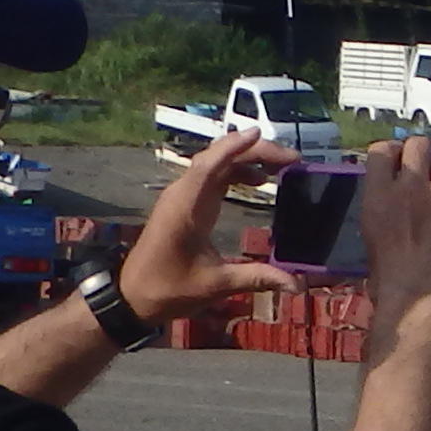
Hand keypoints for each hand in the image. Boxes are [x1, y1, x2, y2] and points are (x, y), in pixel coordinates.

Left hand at [115, 128, 301, 328]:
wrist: (133, 296)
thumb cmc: (169, 289)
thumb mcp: (215, 285)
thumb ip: (257, 277)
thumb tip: (297, 284)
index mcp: (186, 209)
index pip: (210, 166)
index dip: (234, 148)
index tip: (260, 134)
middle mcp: (183, 196)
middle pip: (217, 159)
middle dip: (253, 151)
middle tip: (291, 159)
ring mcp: (183, 198)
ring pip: (216, 165)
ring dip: (246, 159)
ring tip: (282, 166)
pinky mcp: (186, 205)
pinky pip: (212, 177)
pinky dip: (235, 172)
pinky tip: (258, 180)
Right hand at [350, 136, 430, 311]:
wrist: (419, 300)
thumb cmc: (390, 281)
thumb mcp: (372, 237)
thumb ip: (385, 210)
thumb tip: (398, 204)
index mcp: (378, 195)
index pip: (383, 149)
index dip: (396, 154)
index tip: (404, 166)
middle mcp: (410, 187)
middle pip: (422, 143)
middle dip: (430, 156)